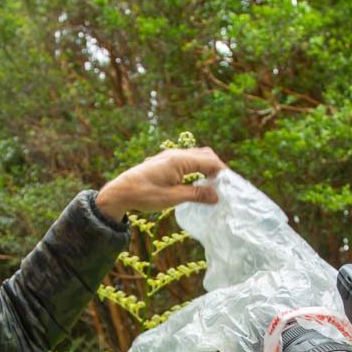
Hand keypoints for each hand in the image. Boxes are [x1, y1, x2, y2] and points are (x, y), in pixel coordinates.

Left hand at [94, 147, 226, 221]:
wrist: (121, 191)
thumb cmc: (145, 195)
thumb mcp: (173, 198)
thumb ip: (196, 194)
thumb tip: (217, 195)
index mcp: (180, 160)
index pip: (210, 161)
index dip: (223, 173)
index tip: (230, 186)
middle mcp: (176, 153)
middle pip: (206, 155)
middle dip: (217, 168)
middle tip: (223, 186)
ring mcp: (170, 155)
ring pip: (197, 156)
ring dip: (207, 167)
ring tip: (212, 185)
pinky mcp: (165, 161)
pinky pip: (188, 159)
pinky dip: (197, 167)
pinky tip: (197, 181)